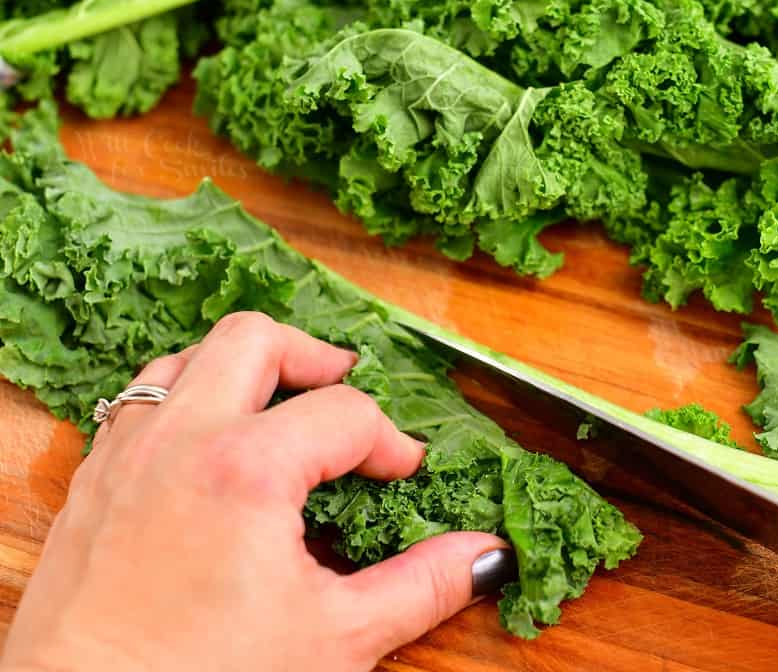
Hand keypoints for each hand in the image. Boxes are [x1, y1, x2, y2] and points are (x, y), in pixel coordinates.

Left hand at [0, 312, 515, 671]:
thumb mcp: (335, 638)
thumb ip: (421, 586)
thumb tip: (486, 555)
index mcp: (246, 467)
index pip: (344, 412)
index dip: (390, 439)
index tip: (404, 472)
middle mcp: (179, 439)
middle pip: (255, 339)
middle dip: (313, 356)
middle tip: (346, 391)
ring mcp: (126, 455)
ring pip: (185, 358)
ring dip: (241, 369)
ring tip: (279, 408)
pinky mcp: (91, 483)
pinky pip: (138, 402)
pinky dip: (183, 401)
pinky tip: (209, 449)